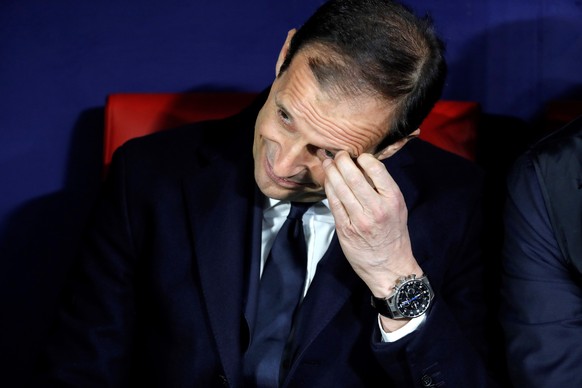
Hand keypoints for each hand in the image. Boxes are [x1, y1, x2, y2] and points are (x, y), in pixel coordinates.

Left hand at [322, 151, 422, 299]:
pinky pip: (333, 203)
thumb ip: (382, 188)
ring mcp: (359, 219)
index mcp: (393, 199)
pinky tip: (327, 181)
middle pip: (353, 177)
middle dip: (341, 161)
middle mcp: (376, 208)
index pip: (376, 169)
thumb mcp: (397, 207)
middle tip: (337, 154)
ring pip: (340, 188)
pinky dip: (328, 189)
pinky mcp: (345, 229)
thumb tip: (362, 165)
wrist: (390, 267)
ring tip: (327, 163)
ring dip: (331, 172)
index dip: (363, 158)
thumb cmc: (393, 234)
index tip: (357, 154)